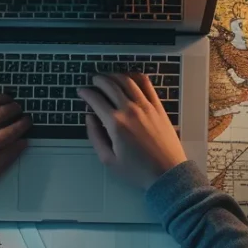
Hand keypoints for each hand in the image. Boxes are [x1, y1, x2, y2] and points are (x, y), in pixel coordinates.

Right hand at [78, 74, 186, 188]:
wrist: (166, 173)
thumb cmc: (137, 170)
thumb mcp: (108, 160)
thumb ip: (94, 136)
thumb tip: (89, 117)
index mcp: (115, 123)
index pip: (96, 99)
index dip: (85, 93)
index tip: (81, 91)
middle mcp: (130, 110)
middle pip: (110, 85)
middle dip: (98, 80)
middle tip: (92, 80)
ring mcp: (146, 106)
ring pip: (127, 80)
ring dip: (114, 75)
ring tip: (107, 76)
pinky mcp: (158, 107)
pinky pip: (146, 84)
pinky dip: (135, 76)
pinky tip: (129, 77)